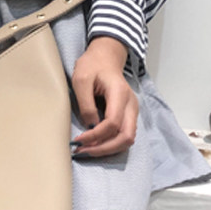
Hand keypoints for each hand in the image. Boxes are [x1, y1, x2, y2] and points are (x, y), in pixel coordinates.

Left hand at [71, 36, 137, 156]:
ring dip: (108, 149)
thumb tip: (90, 126)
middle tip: (82, 151)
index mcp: (120, 93)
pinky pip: (123, 136)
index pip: (113, 123)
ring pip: (127, 140)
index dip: (96, 136)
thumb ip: (86, 104)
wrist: (105, 58)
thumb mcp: (81, 80)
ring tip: (86, 150)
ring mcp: (132, 111)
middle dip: (104, 148)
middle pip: (126, 136)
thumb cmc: (92, 66)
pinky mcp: (128, 116)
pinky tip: (94, 145)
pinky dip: (110, 144)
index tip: (78, 140)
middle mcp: (131, 104)